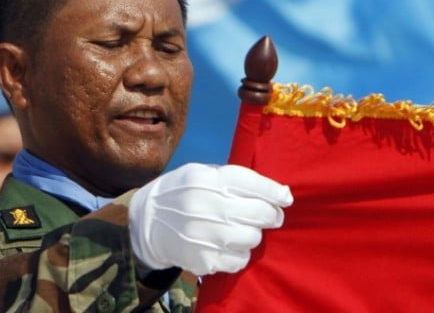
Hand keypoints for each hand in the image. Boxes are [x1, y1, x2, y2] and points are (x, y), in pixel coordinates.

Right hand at [128, 163, 292, 275]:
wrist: (148, 220)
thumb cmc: (184, 193)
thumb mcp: (202, 173)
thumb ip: (235, 180)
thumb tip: (280, 194)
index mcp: (206, 178)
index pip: (250, 183)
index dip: (273, 192)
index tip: (285, 198)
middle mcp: (204, 205)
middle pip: (258, 213)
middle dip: (270, 215)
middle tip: (270, 217)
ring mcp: (203, 234)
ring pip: (252, 238)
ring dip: (253, 234)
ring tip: (241, 229)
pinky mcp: (202, 259)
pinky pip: (239, 260)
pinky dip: (239, 253)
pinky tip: (228, 245)